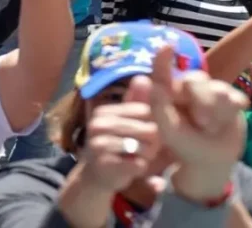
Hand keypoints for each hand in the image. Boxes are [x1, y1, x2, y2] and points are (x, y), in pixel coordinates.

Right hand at [79, 75, 161, 192]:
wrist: (97, 175)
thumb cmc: (117, 145)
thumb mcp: (128, 122)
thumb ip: (137, 101)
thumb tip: (144, 77)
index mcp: (104, 111)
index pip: (145, 111)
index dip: (154, 123)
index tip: (145, 132)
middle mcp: (98, 124)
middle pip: (148, 129)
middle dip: (153, 142)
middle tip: (143, 147)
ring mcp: (99, 144)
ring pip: (145, 148)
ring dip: (147, 155)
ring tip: (137, 156)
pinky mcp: (105, 164)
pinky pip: (138, 164)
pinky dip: (140, 168)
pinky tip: (131, 167)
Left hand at [151, 47, 247, 201]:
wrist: (209, 161)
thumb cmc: (182, 144)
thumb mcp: (166, 128)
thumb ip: (158, 106)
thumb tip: (151, 81)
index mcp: (168, 92)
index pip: (164, 72)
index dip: (164, 59)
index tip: (167, 46)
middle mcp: (188, 87)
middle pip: (196, 78)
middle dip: (202, 100)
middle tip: (201, 122)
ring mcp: (211, 90)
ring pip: (218, 88)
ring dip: (215, 111)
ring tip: (209, 128)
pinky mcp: (232, 99)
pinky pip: (235, 98)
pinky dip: (229, 114)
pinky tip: (224, 123)